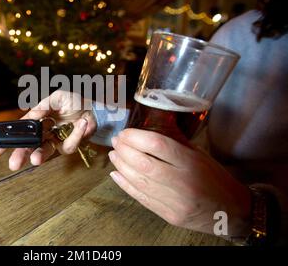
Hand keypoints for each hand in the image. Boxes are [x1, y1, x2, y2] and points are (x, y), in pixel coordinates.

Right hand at [0, 90, 96, 170]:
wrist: (93, 109)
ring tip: (35, 160)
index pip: (18, 132)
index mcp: (36, 121)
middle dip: (20, 155)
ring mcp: (54, 141)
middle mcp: (43, 133)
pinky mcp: (68, 146)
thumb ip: (43, 106)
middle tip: (13, 164)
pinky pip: (67, 146)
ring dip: (39, 156)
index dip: (5, 142)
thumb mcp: (57, 98)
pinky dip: (75, 134)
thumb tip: (31, 116)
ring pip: (44, 152)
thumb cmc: (73, 102)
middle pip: (28, 147)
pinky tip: (82, 123)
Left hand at [109, 128, 251, 236]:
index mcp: (191, 163)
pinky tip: (116, 174)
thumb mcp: (199, 155)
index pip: (158, 145)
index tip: (126, 132)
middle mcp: (182, 183)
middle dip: (124, 150)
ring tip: (114, 155)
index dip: (136, 137)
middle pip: (143, 164)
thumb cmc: (215, 178)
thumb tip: (147, 131)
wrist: (232, 212)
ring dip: (121, 166)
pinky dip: (125, 185)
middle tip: (116, 142)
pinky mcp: (169, 216)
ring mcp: (175, 202)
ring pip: (139, 182)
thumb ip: (174, 144)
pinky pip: (141, 198)